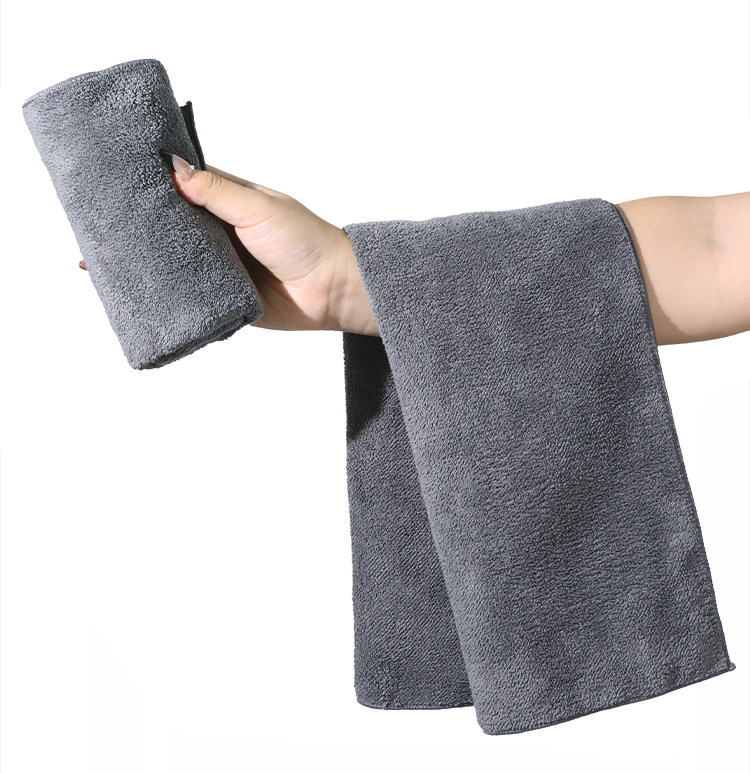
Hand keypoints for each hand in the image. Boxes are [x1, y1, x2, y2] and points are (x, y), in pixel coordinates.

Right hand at [79, 156, 378, 335]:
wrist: (331, 291)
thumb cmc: (305, 240)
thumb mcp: (259, 207)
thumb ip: (218, 190)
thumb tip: (173, 167)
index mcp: (229, 201)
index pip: (181, 186)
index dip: (150, 184)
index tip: (113, 180)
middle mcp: (220, 231)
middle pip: (170, 225)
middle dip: (138, 226)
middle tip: (96, 225)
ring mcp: (220, 265)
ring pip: (174, 261)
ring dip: (145, 260)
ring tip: (104, 259)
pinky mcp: (223, 297)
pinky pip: (189, 295)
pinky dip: (166, 293)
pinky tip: (137, 291)